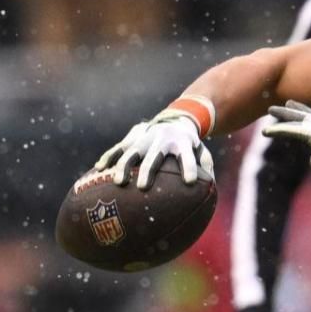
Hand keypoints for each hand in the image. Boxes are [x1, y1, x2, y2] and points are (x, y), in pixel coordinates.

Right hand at [95, 111, 210, 188]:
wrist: (175, 120)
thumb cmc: (190, 145)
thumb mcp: (202, 153)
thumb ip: (206, 168)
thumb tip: (210, 190)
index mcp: (182, 143)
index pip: (187, 156)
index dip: (189, 167)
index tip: (190, 182)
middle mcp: (162, 139)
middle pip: (154, 155)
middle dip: (148, 170)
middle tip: (142, 187)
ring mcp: (145, 138)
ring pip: (131, 151)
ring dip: (123, 166)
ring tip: (118, 182)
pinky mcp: (132, 138)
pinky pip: (118, 149)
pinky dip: (109, 158)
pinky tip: (99, 169)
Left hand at [262, 101, 310, 188]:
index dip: (303, 112)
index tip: (292, 106)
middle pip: (306, 115)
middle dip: (290, 110)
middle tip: (276, 106)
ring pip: (298, 120)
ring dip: (282, 116)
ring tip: (269, 111)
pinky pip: (294, 131)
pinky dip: (279, 130)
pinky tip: (266, 131)